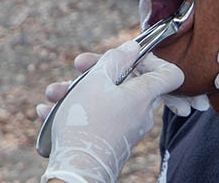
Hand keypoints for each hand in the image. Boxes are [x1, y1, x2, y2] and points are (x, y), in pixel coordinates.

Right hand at [40, 42, 183, 182]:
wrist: (76, 173)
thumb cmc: (86, 124)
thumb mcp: (96, 80)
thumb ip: (115, 59)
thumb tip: (133, 47)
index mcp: (144, 95)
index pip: (170, 74)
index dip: (153, 60)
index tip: (130, 57)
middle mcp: (140, 113)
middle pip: (127, 82)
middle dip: (98, 72)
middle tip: (77, 66)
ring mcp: (126, 129)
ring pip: (105, 100)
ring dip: (77, 91)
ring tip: (53, 94)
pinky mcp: (111, 142)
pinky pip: (96, 119)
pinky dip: (74, 112)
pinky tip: (48, 112)